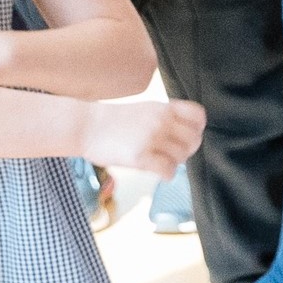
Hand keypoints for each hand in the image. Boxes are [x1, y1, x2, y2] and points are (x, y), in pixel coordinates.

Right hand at [82, 95, 207, 173]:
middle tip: (173, 154)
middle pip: (193, 140)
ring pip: (181, 157)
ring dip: (174, 162)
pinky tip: (158, 171)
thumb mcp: (145, 109)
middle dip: (187, 150)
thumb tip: (189, 132)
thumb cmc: (112, 120)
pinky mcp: (141, 157)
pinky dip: (166, 174)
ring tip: (160, 161)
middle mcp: (161, 121)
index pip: (198, 116)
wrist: (84, 126)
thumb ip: (166, 117)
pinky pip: (168, 170)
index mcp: (163, 108)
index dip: (197, 128)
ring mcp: (151, 139)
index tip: (187, 135)